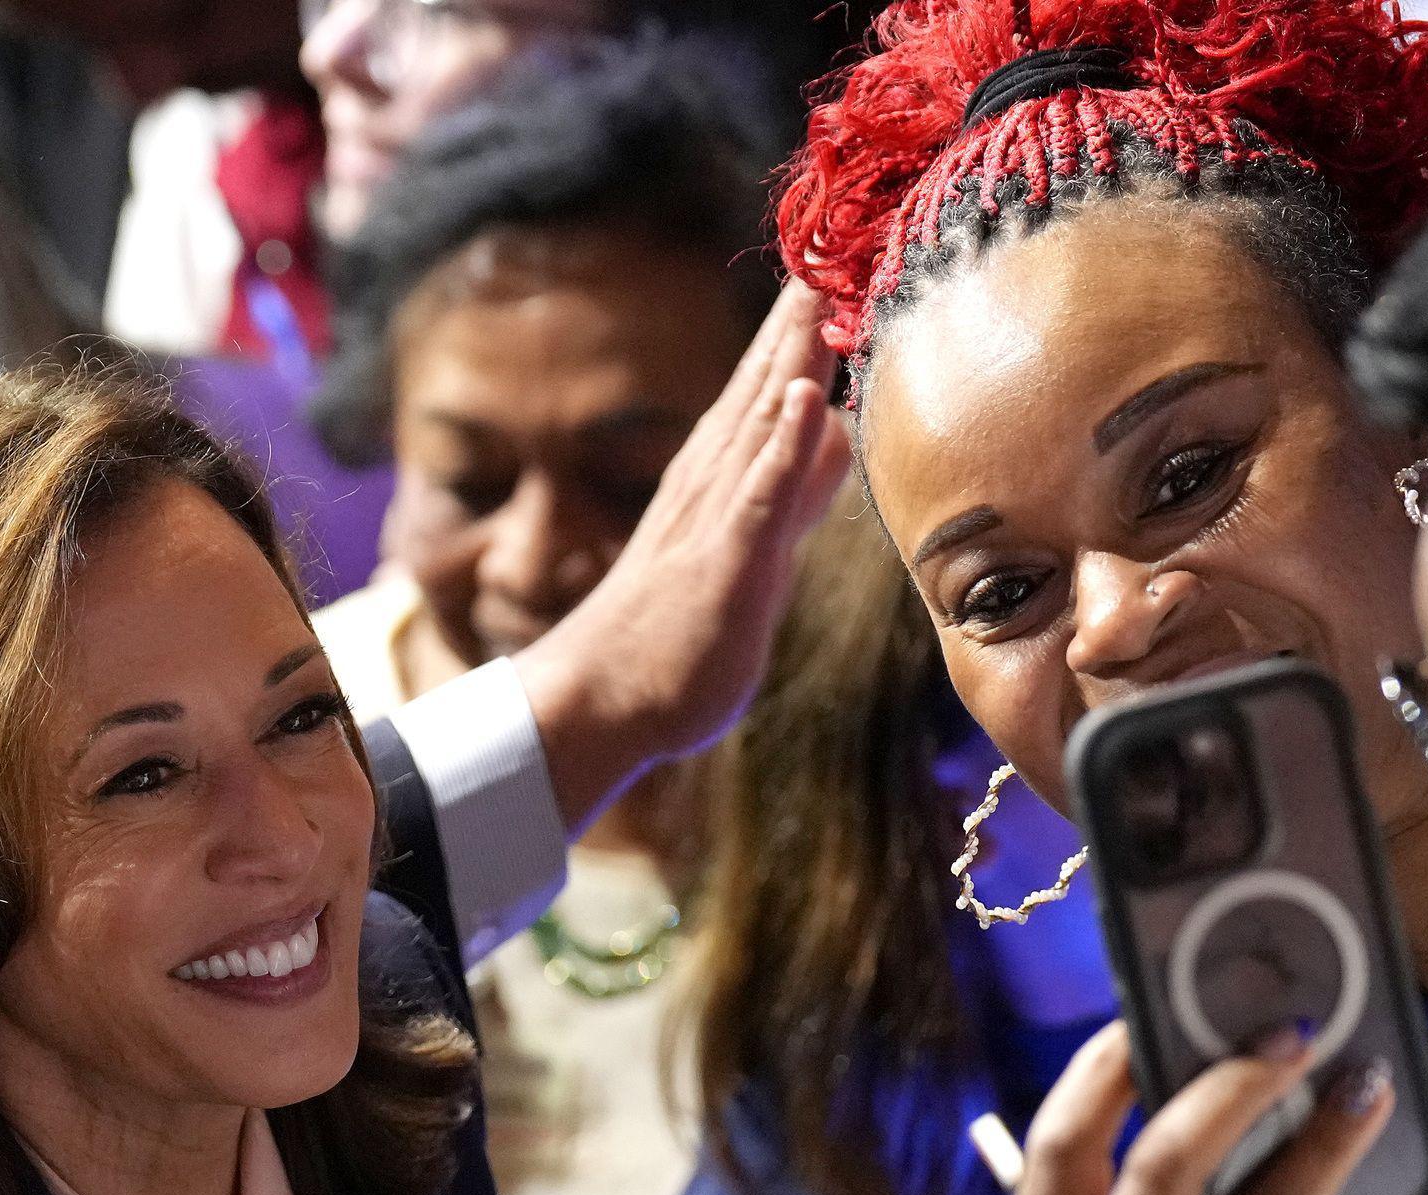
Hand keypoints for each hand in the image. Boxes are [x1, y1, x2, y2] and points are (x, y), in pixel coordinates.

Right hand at [515, 283, 853, 829]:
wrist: (597, 704)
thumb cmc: (669, 645)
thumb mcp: (752, 556)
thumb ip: (792, 492)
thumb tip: (829, 430)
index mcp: (719, 489)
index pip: (766, 399)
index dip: (798, 341)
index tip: (825, 279)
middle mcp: (711, 489)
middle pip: (760, 390)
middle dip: (794, 325)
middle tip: (821, 257)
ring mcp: (715, 520)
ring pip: (758, 423)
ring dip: (790, 357)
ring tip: (815, 292)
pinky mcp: (725, 561)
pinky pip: (760, 493)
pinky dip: (782, 442)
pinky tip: (806, 395)